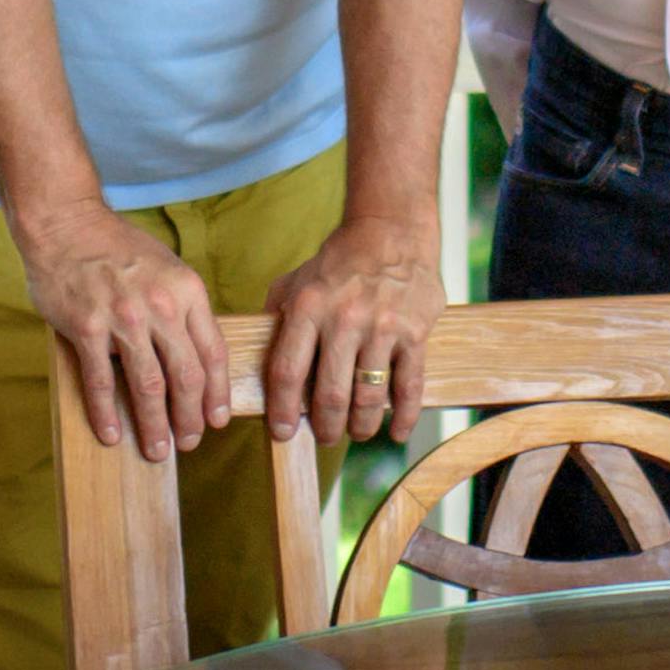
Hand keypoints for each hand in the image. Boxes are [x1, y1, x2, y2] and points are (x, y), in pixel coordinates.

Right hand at [19, 202, 229, 461]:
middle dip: (191, 417)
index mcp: (187, 291)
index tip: (217, 418)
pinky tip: (111, 434)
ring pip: (148, 386)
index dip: (217, 392)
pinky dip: (107, 413)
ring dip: (155, 425)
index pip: (213, 352)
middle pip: (186, 376)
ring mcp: (123, 318)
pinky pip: (101, 381)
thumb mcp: (168, 268)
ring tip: (157, 451)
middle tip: (190, 442)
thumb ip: (183, 307)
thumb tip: (196, 355)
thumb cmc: (119, 248)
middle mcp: (161, 306)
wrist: (68, 225)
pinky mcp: (87, 328)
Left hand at [263, 215, 445, 445]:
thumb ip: (276, 318)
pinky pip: (409, 386)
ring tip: (355, 432)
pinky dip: (403, 416)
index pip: (287, 372)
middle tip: (325, 436)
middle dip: (325, 427)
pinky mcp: (414, 333)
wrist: (391, 233)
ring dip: (360, 426)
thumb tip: (255, 360)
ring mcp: (382, 327)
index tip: (282, 432)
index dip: (282, 410)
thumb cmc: (339, 263)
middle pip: (329, 394)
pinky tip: (395, 432)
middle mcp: (344, 319)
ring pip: (368, 397)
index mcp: (308, 307)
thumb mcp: (296, 281)